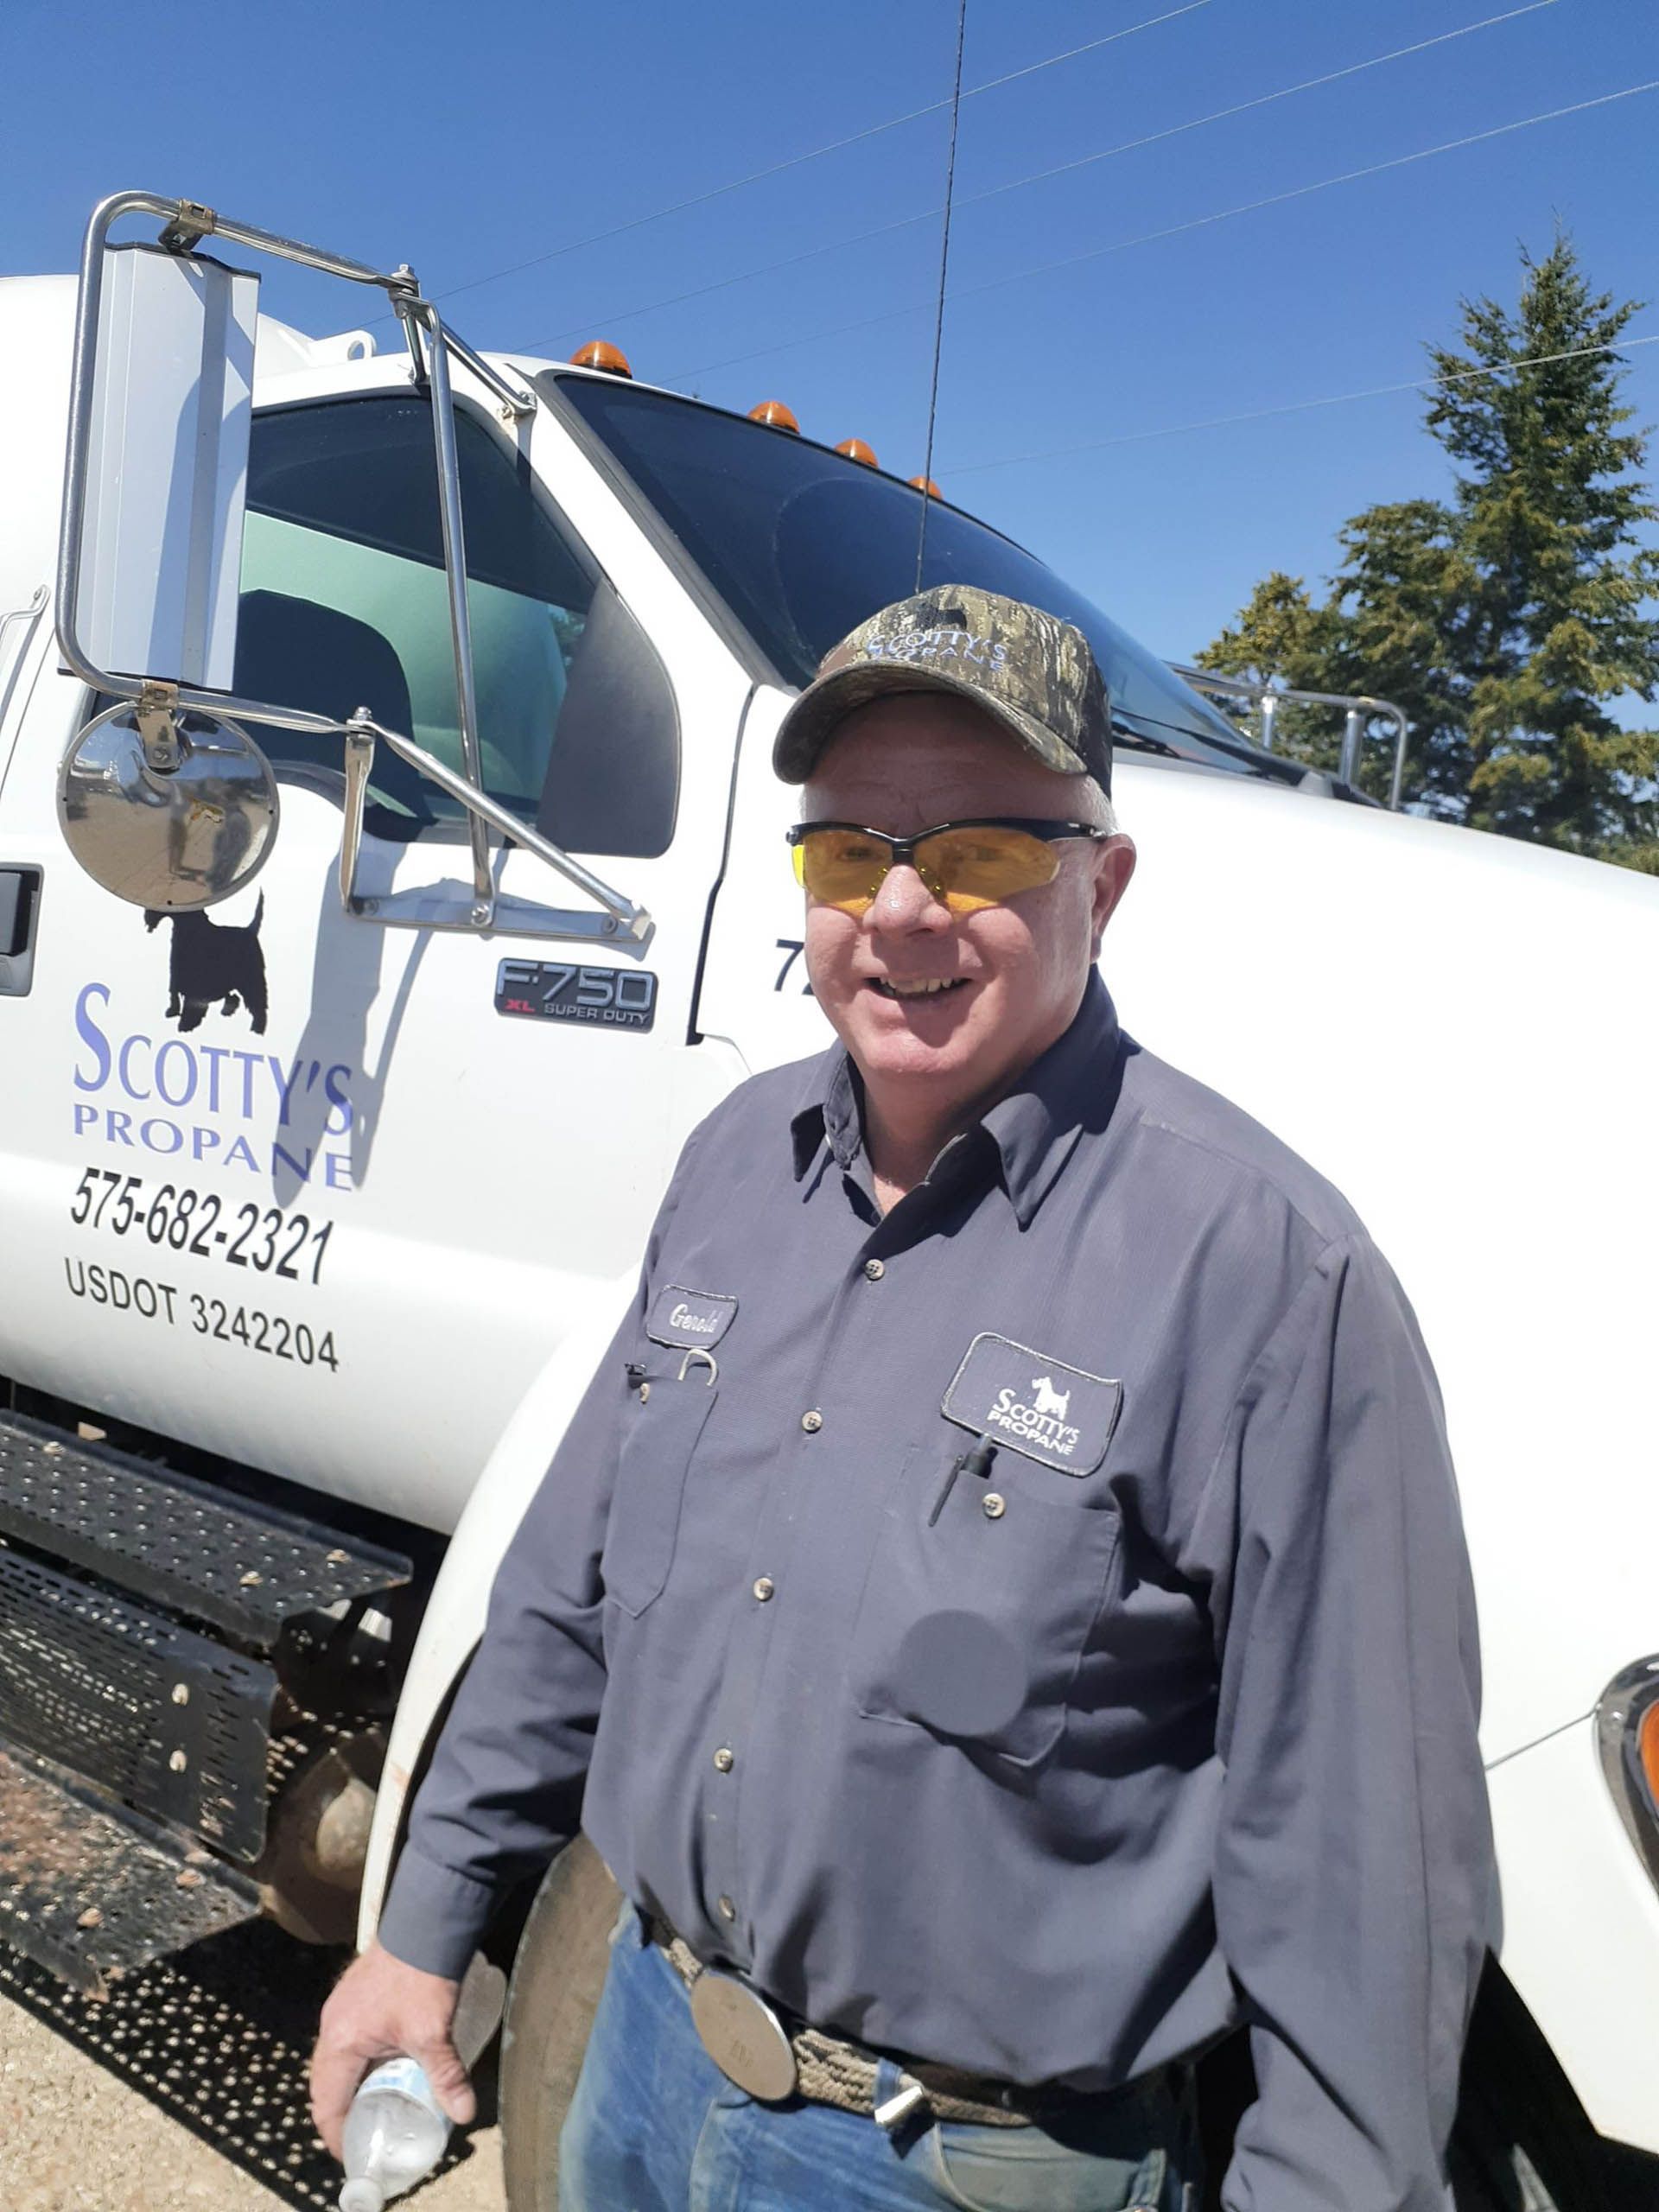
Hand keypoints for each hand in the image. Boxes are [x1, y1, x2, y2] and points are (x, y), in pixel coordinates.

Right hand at [309, 1940, 475, 2161]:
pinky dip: (355, 2063)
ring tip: (371, 2105)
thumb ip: (446, 2076)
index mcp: (342, 2042)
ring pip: (334, 2062)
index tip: (353, 2152)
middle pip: (324, 2084)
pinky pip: (345, 2042)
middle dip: (339, 2113)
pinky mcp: (354, 1995)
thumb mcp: (434, 2032)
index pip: (326, 2103)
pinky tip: (379, 2067)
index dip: (336, 2133)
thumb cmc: (421, 1977)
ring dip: (347, 2086)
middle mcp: (332, 2026)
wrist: (425, 1923)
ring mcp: (341, 2007)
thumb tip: (463, 2113)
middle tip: (362, 2133)